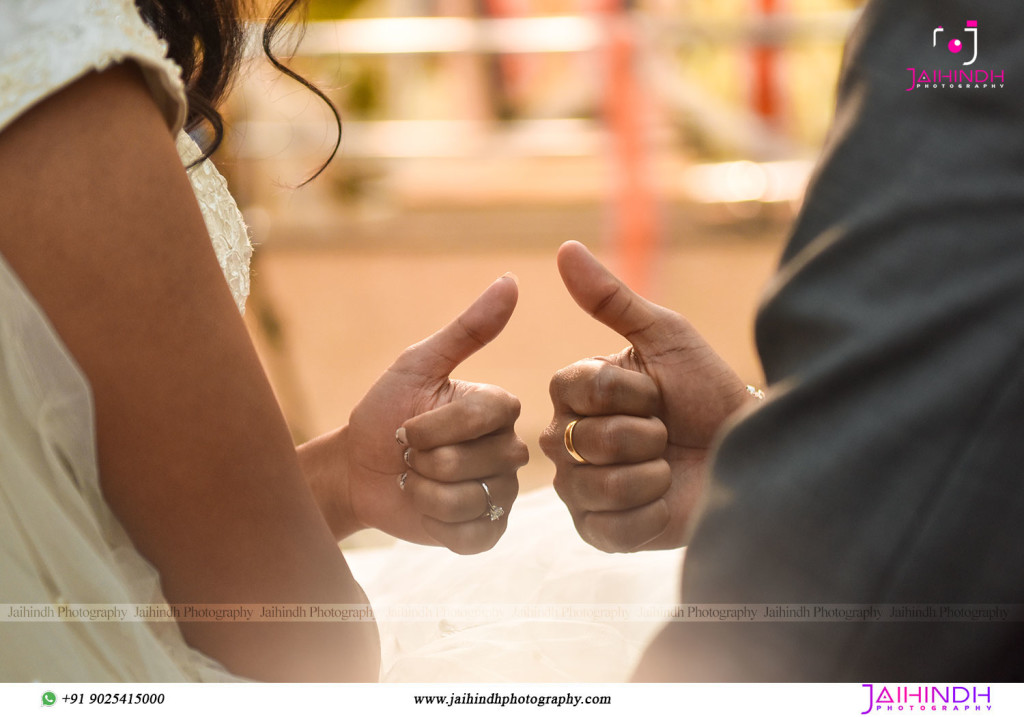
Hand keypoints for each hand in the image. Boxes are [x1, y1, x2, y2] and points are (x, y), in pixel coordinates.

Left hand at [344, 274, 527, 553]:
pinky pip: (474, 535)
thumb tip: (510, 280)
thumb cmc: (385, 412)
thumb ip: (468, 330)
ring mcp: (500, 492)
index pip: (489, 416)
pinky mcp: (486, 532)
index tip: (410, 424)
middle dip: (427, 461)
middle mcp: (510, 450)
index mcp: (500, 408)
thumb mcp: (418, 365)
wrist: (356, 469)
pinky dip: (439, 524)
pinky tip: (426, 510)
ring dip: (425, 493)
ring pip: (472, 499)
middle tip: (411, 456)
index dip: (437, 425)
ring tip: (415, 481)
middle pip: (479, 461)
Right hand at [541, 242, 755, 551]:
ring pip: (590, 485)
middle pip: (578, 440)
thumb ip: (612, 298)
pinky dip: (647, 513)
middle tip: (667, 433)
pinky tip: (665, 500)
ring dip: (648, 475)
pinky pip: (606, 527)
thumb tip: (564, 247)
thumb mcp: (666, 337)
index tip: (658, 392)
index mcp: (576, 393)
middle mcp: (568, 441)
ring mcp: (580, 488)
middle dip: (642, 434)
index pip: (575, 387)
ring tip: (669, 467)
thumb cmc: (707, 391)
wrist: (749, 450)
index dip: (627, 391)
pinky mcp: (600, 532)